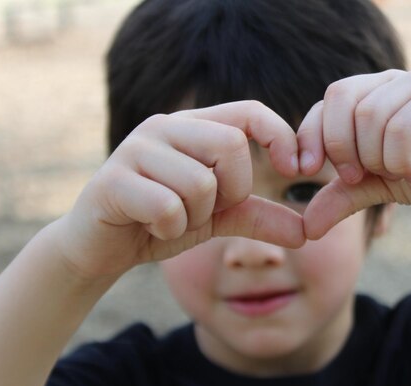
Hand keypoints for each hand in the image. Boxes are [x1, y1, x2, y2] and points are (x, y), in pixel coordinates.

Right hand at [55, 101, 304, 281]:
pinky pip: (168, 207)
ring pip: (200, 182)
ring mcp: (136, 149)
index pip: (249, 111)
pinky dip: (170, 229)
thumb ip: (260, 218)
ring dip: (195, 216)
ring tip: (173, 219)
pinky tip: (151, 227)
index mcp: (193, 127)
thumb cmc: (163, 223)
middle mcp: (165, 128)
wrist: (103, 249)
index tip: (293, 168)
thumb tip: (307, 232)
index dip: (280, 135)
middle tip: (208, 209)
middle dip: (232, 190)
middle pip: (231, 145)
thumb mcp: (219, 219)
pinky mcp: (112, 180)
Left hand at [297, 70, 410, 238]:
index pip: (321, 107)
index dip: (309, 139)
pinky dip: (401, 158)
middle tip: (364, 177)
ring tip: (401, 174)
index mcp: (367, 99)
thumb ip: (343, 197)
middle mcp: (388, 84)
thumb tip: (307, 226)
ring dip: (378, 159)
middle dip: (342, 149)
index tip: (307, 172)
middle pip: (338, 102)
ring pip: (369, 115)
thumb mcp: (380, 189)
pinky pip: (401, 125)